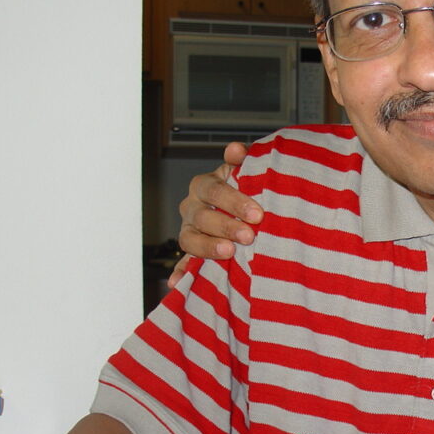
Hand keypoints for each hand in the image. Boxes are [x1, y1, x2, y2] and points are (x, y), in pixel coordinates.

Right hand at [171, 142, 262, 288]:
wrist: (250, 211)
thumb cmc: (248, 189)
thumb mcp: (247, 171)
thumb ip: (243, 160)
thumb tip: (235, 150)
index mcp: (205, 185)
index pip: (213, 190)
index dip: (233, 201)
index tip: (256, 214)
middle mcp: (193, 207)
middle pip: (202, 216)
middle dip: (226, 226)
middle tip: (248, 235)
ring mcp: (189, 230)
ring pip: (189, 239)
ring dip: (207, 247)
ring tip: (228, 253)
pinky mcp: (190, 253)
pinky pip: (181, 263)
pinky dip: (179, 273)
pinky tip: (176, 283)